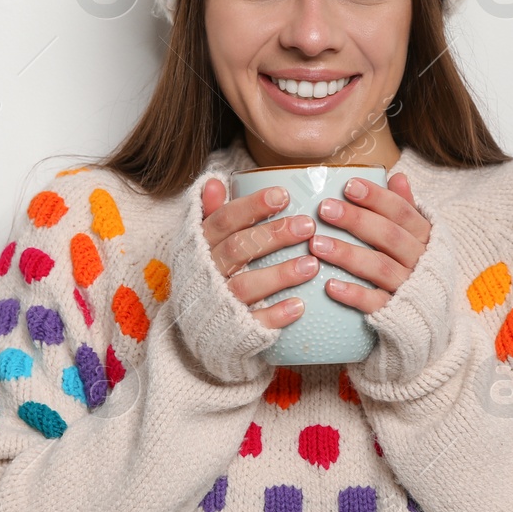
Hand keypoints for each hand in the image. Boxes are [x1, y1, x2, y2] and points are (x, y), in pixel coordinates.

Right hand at [198, 178, 319, 329]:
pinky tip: (300, 306)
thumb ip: (213, 213)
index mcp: (202, 245)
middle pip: (238, 249)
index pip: (224, 220)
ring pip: (245, 285)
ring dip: (279, 275)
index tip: (283, 195)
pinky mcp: (233, 330)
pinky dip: (275, 315)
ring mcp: (220, 301)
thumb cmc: (209, 272)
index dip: (251, 207)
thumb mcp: (205, 242)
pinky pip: (253, 322)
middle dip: (273, 236)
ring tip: (312, 264)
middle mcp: (208, 272)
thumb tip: (213, 181)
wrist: (199, 327)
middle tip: (308, 225)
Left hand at [310, 172, 430, 313]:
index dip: (376, 197)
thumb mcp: (418, 236)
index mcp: (424, 236)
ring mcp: (408, 286)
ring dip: (347, 255)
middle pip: (388, 236)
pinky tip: (330, 286)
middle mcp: (419, 259)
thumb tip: (397, 176)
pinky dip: (354, 294)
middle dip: (356, 220)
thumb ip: (406, 208)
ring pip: (379, 267)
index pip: (401, 211)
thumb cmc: (417, 265)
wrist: (431, 316)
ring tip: (316, 244)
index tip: (348, 185)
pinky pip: (375, 302)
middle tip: (325, 209)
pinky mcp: (396, 312)